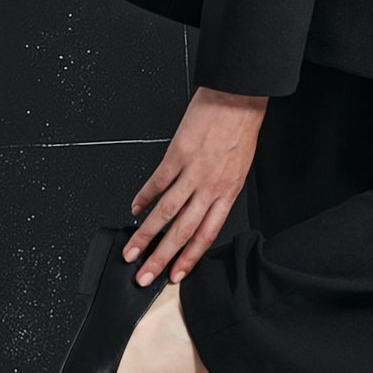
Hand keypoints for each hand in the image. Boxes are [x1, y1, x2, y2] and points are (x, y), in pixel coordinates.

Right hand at [123, 86, 268, 285]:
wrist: (238, 97)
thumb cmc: (241, 127)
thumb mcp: (239, 166)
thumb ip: (220, 189)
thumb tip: (200, 208)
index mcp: (228, 191)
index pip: (206, 234)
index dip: (189, 258)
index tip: (175, 275)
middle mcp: (210, 186)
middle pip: (182, 231)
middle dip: (161, 257)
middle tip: (144, 275)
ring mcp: (193, 172)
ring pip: (165, 212)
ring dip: (145, 235)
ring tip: (131, 251)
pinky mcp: (177, 155)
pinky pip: (156, 183)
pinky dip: (142, 198)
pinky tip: (134, 209)